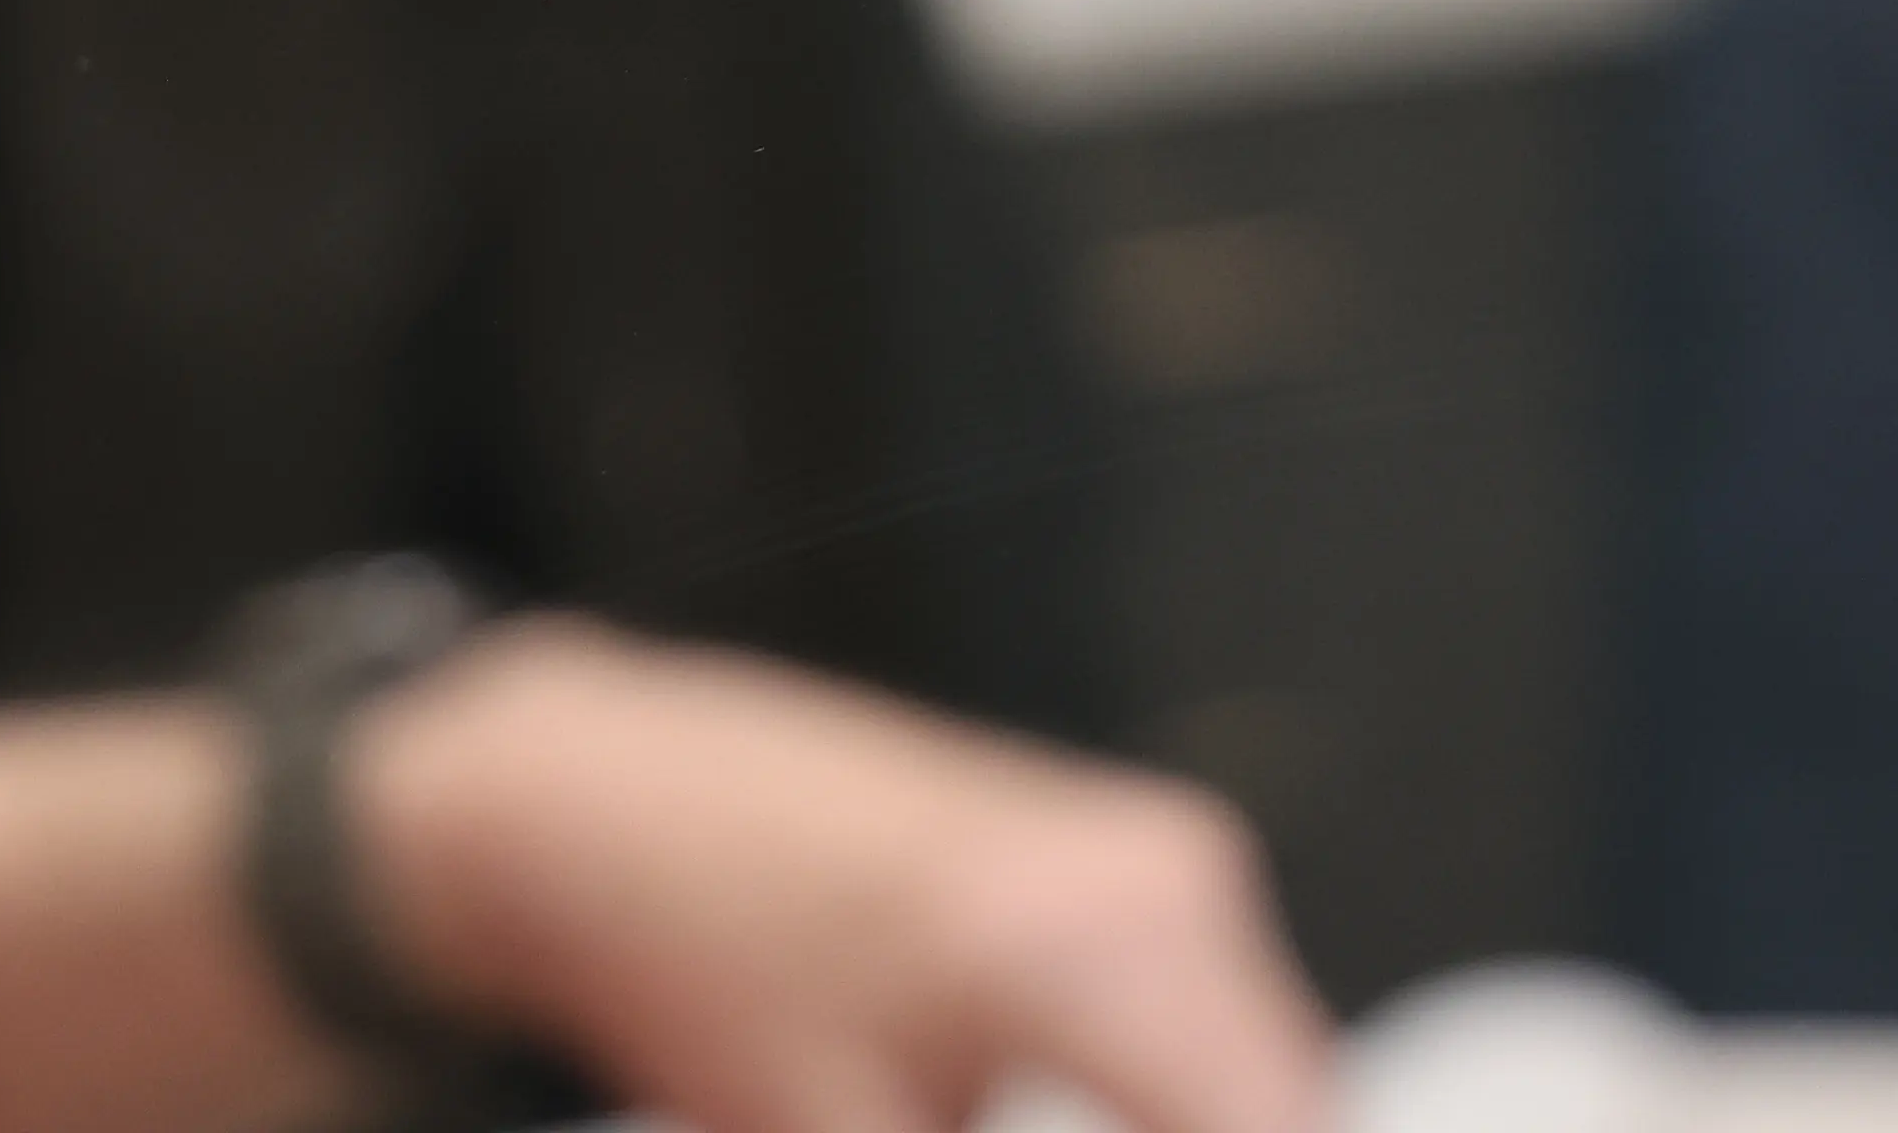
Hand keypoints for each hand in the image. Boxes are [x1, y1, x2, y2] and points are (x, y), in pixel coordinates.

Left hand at [355, 618, 1333, 1132]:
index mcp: (1101, 945)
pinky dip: (1188, 1115)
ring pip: (1268, 1083)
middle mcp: (1162, 879)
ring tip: (973, 1118)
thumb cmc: (690, 940)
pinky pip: (1218, 1040)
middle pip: (1293, 1103)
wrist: (604, 798)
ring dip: (1218, 1131)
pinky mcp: (1132, 872)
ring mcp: (1157, 861)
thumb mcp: (837, 1131)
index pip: (1278, 1126)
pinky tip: (1090, 1129)